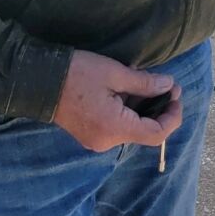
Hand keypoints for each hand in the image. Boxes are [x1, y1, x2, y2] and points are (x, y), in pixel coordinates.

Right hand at [52, 50, 180, 153]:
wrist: (37, 81)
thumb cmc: (78, 73)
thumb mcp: (115, 73)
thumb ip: (145, 83)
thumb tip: (169, 85)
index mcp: (115, 129)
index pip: (156, 134)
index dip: (173, 116)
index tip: (176, 94)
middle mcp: (107, 141)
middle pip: (145, 131)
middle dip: (160, 108)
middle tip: (168, 83)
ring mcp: (97, 140)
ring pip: (132, 128)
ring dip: (144, 108)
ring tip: (150, 82)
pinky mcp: (90, 134)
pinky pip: (118, 126)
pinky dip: (129, 110)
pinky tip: (131, 90)